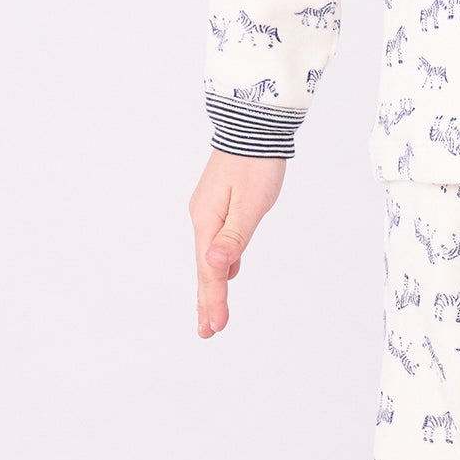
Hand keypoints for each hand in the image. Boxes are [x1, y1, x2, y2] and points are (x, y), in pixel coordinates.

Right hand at [192, 149, 287, 334]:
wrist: (253, 127)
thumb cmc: (256, 162)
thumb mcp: (251, 202)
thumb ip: (234, 236)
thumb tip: (216, 264)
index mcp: (208, 221)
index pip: (210, 270)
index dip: (213, 300)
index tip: (215, 327)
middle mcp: (203, 219)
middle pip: (206, 268)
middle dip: (207, 300)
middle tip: (208, 332)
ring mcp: (210, 212)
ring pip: (210, 257)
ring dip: (212, 286)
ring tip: (212, 313)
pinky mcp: (220, 205)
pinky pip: (217, 244)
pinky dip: (220, 264)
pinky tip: (228, 273)